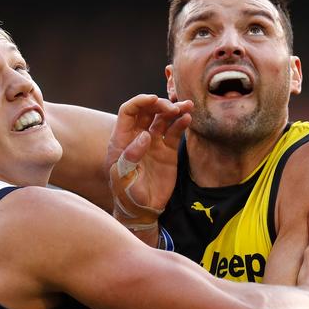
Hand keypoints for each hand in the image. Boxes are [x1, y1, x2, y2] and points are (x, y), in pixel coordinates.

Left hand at [107, 94, 191, 233]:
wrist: (142, 209)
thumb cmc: (126, 193)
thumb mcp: (123, 176)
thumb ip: (131, 155)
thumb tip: (145, 135)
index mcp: (121, 139)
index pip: (128, 111)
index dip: (140, 102)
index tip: (153, 99)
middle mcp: (137, 137)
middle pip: (147, 111)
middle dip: (160, 105)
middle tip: (173, 109)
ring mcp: (153, 142)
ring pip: (163, 118)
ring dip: (174, 110)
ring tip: (187, 106)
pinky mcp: (167, 150)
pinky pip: (174, 132)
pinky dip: (181, 123)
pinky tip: (188, 119)